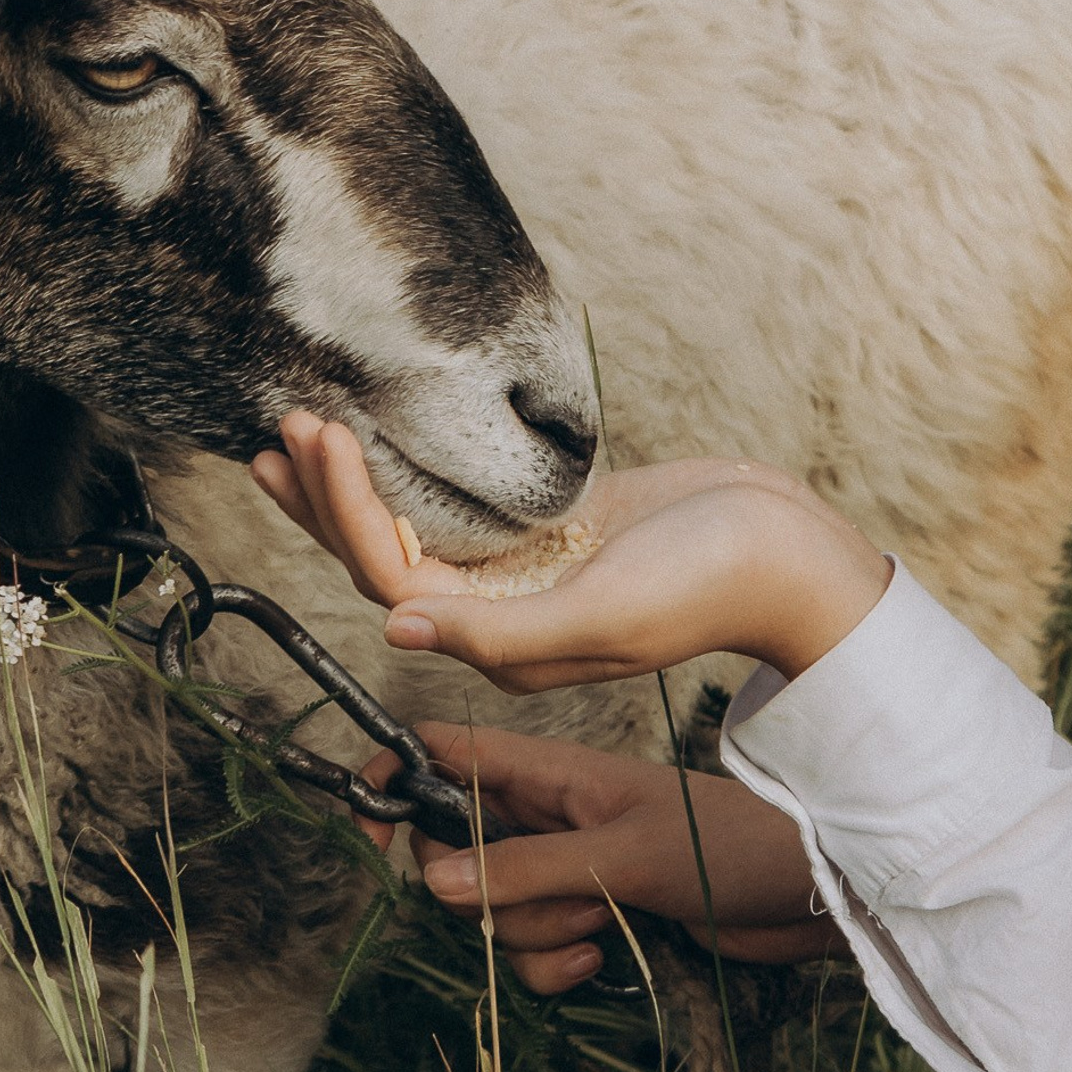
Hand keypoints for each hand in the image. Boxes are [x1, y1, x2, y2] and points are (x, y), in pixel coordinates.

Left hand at [250, 412, 890, 689]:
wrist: (788, 552)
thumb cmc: (707, 583)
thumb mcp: (602, 613)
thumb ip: (499, 631)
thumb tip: (394, 626)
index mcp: (503, 643)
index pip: (393, 576)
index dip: (346, 512)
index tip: (321, 435)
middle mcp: (500, 615)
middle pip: (385, 556)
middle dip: (327, 496)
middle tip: (282, 428)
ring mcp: (523, 574)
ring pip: (414, 529)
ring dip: (357, 485)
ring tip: (305, 431)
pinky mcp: (549, 533)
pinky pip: (458, 504)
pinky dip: (414, 473)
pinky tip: (385, 441)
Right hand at [374, 721, 844, 993]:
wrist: (812, 893)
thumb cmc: (731, 845)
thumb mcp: (623, 855)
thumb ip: (527, 870)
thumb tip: (430, 882)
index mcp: (547, 769)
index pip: (441, 751)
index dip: (392, 779)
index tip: (368, 836)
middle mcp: (546, 813)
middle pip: (452, 850)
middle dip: (478, 891)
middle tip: (540, 893)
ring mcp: (567, 865)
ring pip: (493, 910)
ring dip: (530, 933)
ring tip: (600, 921)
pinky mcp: (591, 913)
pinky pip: (532, 949)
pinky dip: (555, 962)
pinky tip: (604, 957)